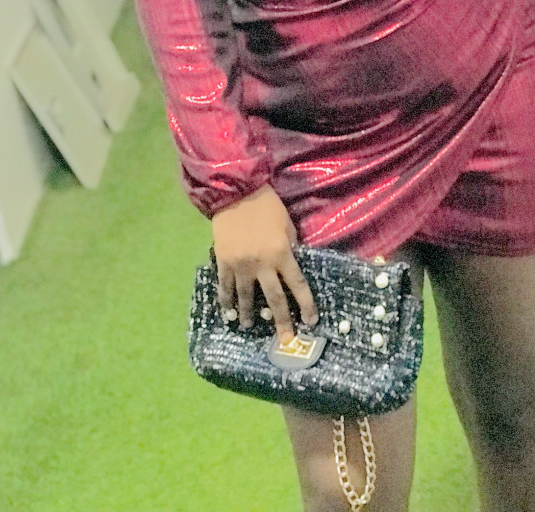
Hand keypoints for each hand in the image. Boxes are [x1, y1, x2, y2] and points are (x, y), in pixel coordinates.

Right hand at [211, 184, 318, 344]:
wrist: (236, 192)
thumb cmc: (267, 206)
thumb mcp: (287, 225)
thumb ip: (290, 247)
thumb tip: (294, 265)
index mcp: (281, 254)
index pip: (297, 285)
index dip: (305, 305)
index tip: (310, 321)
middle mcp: (262, 264)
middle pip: (274, 299)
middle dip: (281, 322)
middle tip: (285, 341)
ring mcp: (240, 265)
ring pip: (246, 297)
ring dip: (248, 315)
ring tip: (248, 328)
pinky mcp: (223, 262)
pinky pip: (225, 286)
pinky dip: (226, 301)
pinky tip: (227, 312)